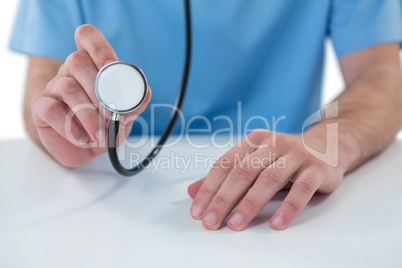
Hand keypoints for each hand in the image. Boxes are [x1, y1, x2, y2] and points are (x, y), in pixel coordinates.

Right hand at [31, 25, 150, 166]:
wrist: (87, 151)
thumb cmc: (106, 127)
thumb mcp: (125, 117)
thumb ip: (134, 104)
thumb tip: (145, 92)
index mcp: (93, 65)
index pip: (88, 37)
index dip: (98, 47)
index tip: (110, 65)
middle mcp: (71, 71)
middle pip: (77, 60)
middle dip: (98, 89)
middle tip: (111, 113)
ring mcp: (54, 87)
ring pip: (68, 87)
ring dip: (89, 114)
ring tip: (100, 134)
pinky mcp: (41, 106)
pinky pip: (51, 110)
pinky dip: (70, 127)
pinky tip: (83, 138)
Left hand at [188, 128, 344, 230]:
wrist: (327, 144)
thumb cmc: (285, 156)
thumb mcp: (254, 161)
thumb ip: (225, 176)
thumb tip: (193, 191)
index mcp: (253, 142)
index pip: (224, 165)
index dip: (209, 188)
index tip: (198, 211)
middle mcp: (272, 145)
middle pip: (242, 172)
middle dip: (224, 199)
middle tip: (211, 221)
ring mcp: (295, 156)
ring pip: (269, 179)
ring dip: (250, 204)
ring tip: (236, 224)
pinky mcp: (316, 169)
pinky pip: (301, 189)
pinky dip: (287, 207)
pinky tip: (276, 223)